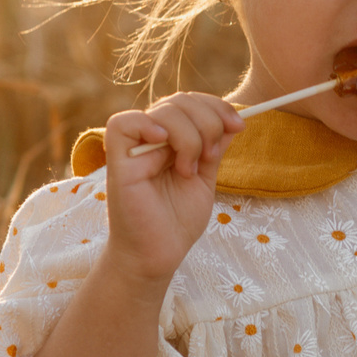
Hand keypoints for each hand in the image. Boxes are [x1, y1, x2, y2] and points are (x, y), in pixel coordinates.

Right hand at [96, 93, 242, 288]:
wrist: (158, 255)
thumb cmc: (177, 222)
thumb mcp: (206, 179)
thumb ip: (214, 148)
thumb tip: (233, 120)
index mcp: (170, 140)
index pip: (190, 102)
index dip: (216, 106)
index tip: (239, 126)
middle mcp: (150, 139)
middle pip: (179, 101)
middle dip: (208, 122)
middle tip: (211, 156)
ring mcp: (134, 149)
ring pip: (161, 110)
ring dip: (188, 136)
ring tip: (189, 168)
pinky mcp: (118, 163)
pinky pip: (122, 124)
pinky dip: (146, 125)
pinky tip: (163, 144)